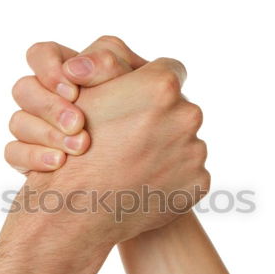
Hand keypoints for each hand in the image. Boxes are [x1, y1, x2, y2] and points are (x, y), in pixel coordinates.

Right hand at [7, 37, 209, 242]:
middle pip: (179, 107)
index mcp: (161, 85)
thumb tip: (140, 65)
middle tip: (133, 138)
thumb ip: (114, 68)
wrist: (79, 209)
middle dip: (161, 119)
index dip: (151, 85)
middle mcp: (187, 114)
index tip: (139, 100)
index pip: (169, 69)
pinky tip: (145, 183)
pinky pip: (189, 172)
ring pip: (185, 141)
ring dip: (167, 149)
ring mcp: (196, 151)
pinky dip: (173, 176)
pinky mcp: (200, 182)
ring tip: (136, 164)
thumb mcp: (85, 95)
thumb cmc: (75, 149)